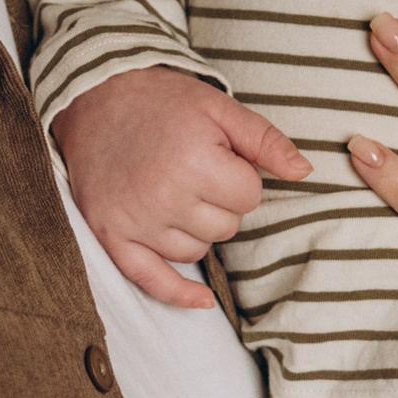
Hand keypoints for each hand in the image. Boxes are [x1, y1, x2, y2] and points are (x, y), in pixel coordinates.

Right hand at [52, 67, 307, 311]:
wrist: (93, 97)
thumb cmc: (161, 101)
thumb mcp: (218, 107)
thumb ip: (265, 140)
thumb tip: (305, 172)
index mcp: (195, 163)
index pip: (250, 196)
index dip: (240, 176)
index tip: (217, 155)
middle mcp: (164, 197)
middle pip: (226, 227)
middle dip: (219, 201)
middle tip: (192, 168)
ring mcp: (135, 221)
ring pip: (196, 251)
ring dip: (195, 229)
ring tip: (173, 189)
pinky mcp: (110, 234)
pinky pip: (151, 279)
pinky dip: (177, 292)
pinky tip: (202, 300)